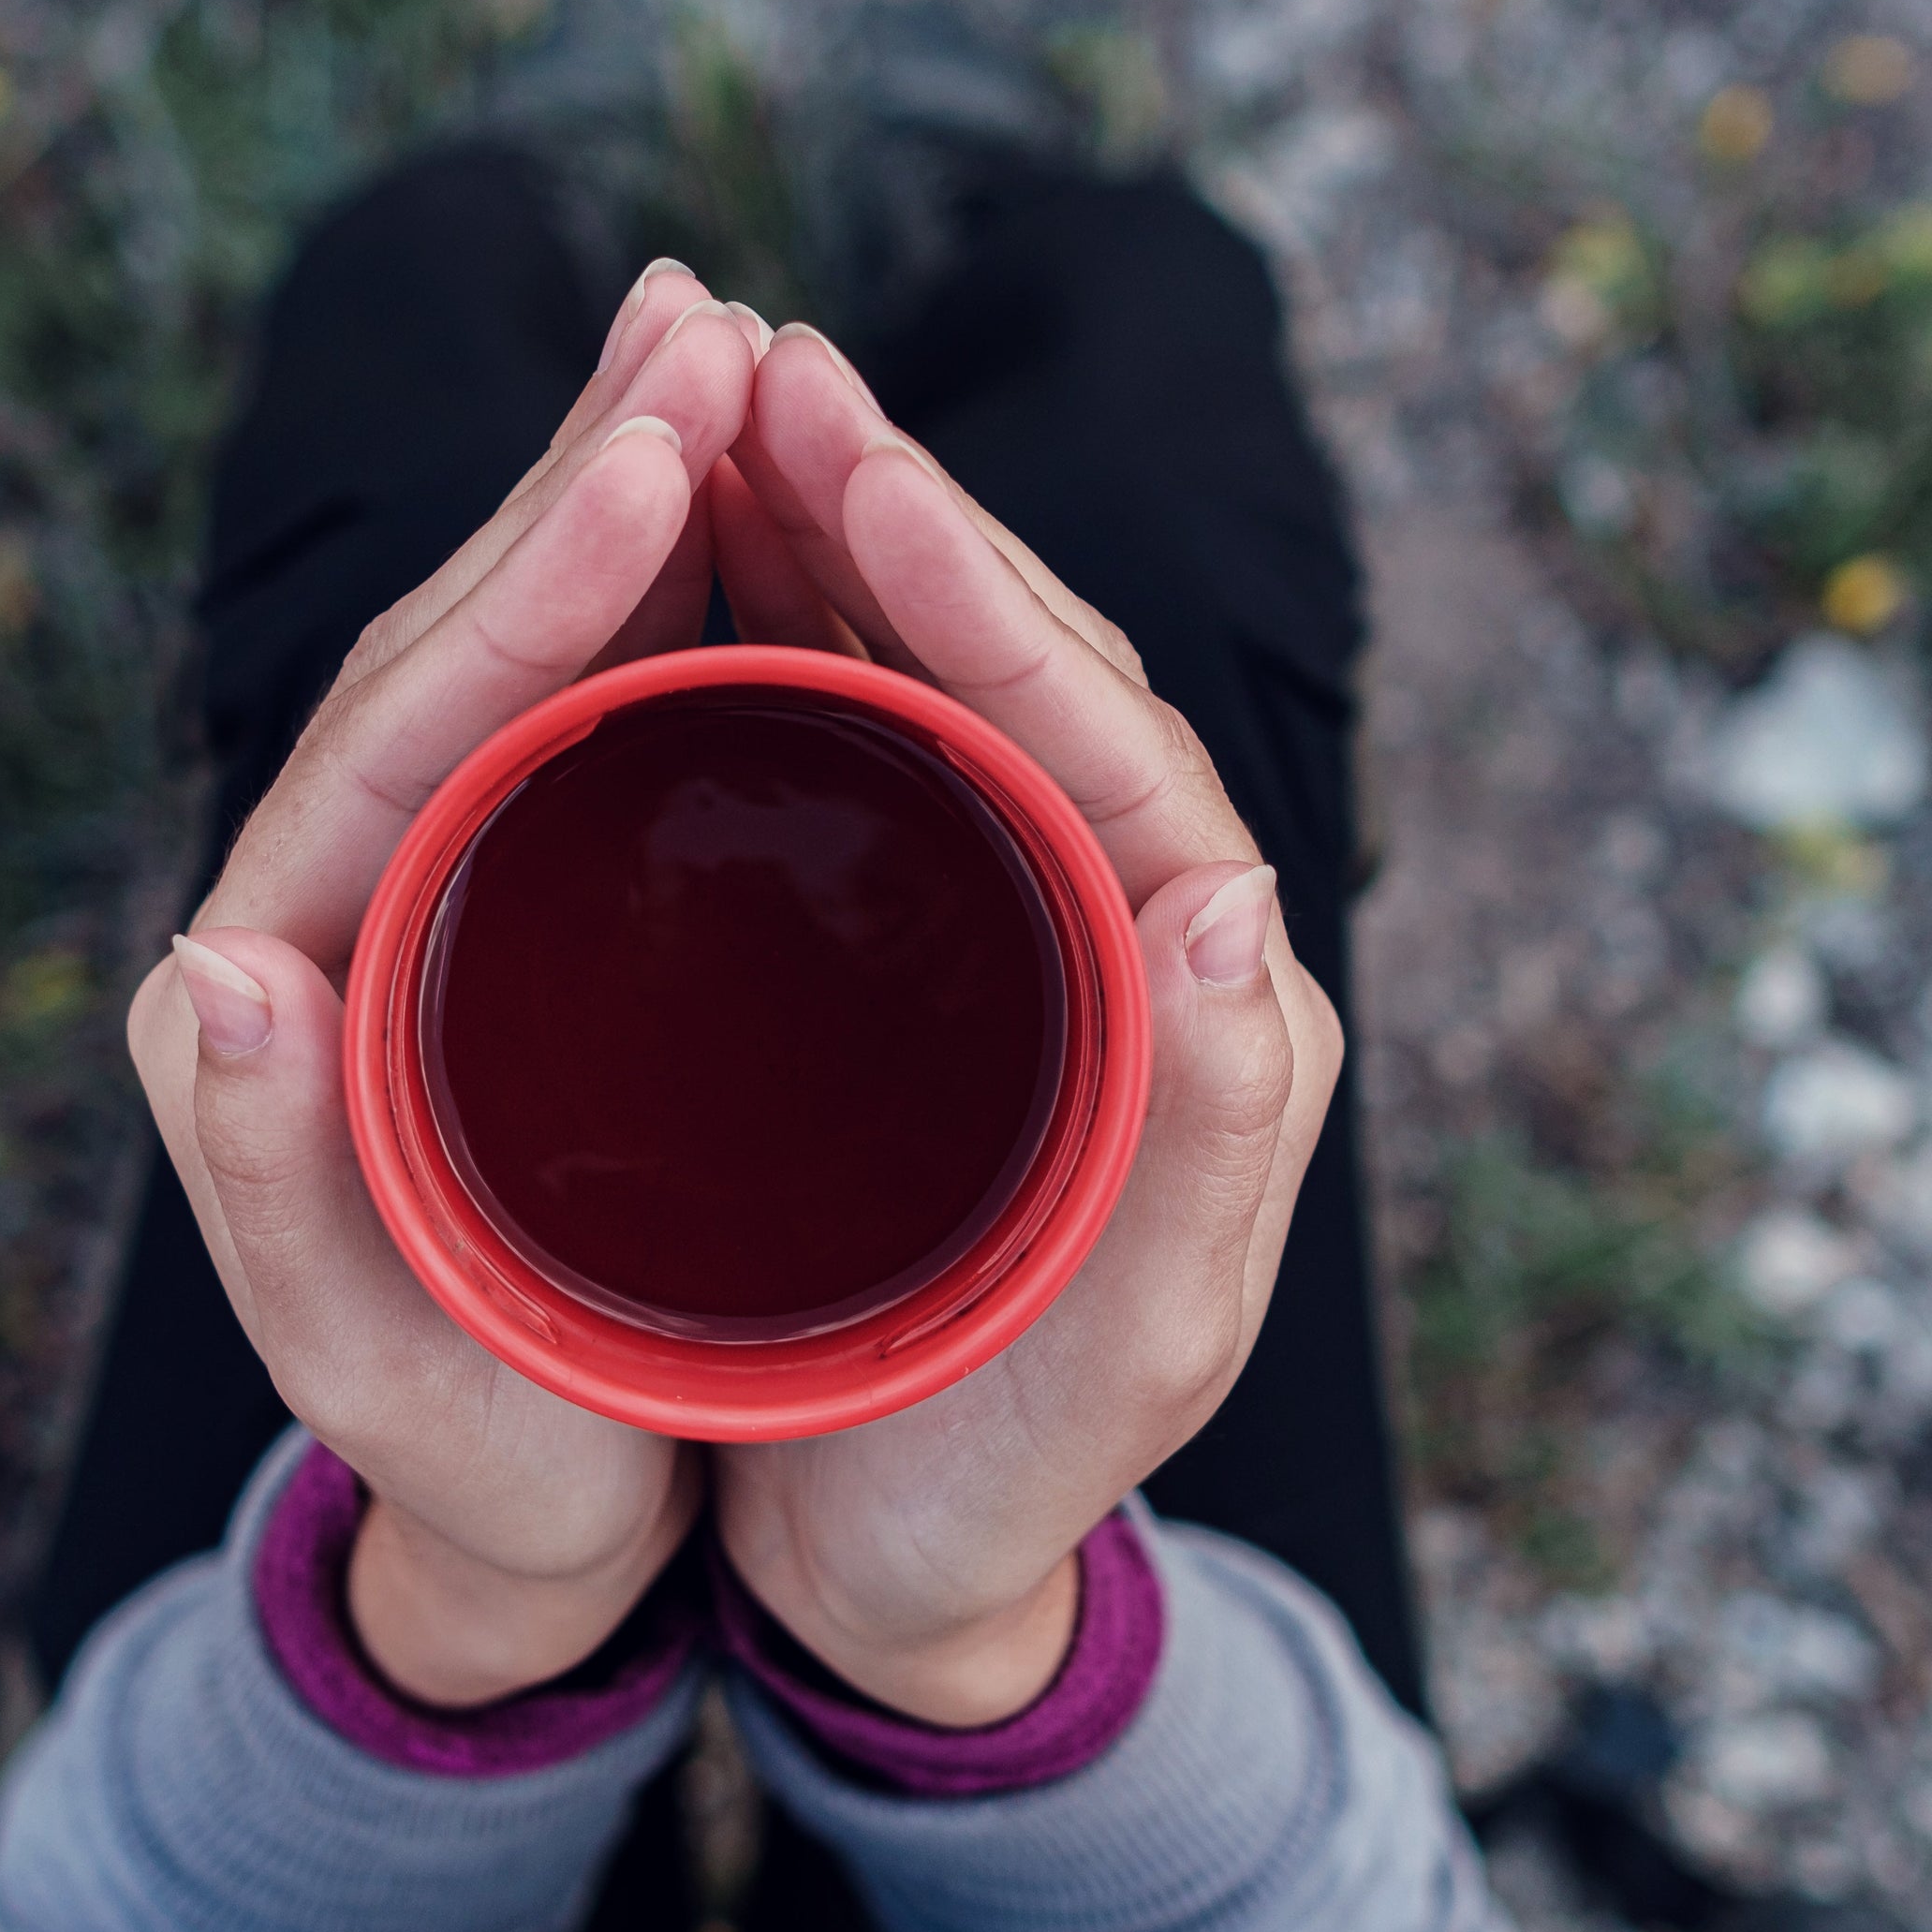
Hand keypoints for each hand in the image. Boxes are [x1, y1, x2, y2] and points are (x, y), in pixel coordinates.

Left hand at [129, 264, 768, 1707]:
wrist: (506, 1520)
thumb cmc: (465, 1467)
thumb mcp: (378, 1373)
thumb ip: (268, 1194)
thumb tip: (194, 971)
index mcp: (298, 966)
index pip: (408, 732)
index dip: (530, 585)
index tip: (655, 450)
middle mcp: (354, 889)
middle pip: (466, 639)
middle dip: (589, 470)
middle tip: (707, 317)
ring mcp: (450, 882)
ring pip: (541, 648)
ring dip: (636, 491)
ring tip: (733, 351)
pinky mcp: (538, 901)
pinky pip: (610, 709)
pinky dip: (685, 591)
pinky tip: (766, 509)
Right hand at [704, 326, 1346, 1726]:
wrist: (918, 1576)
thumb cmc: (1010, 1484)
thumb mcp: (1125, 1353)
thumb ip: (1208, 1139)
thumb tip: (1243, 889)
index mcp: (1201, 995)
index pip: (1101, 742)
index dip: (978, 594)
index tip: (854, 459)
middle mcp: (1131, 922)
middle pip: (1018, 665)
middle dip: (889, 500)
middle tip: (755, 355)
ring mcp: (1021, 922)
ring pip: (933, 677)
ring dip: (822, 527)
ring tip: (711, 395)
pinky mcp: (925, 945)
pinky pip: (862, 745)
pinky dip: (778, 627)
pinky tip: (688, 548)